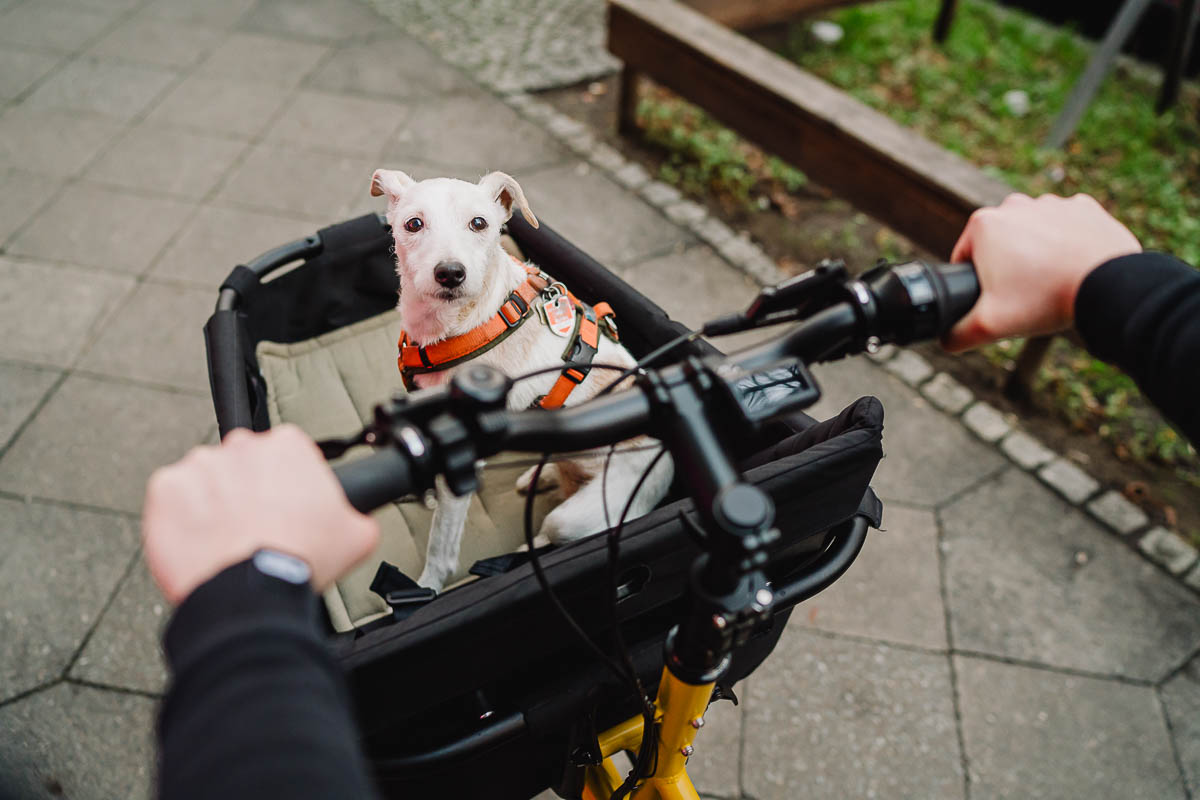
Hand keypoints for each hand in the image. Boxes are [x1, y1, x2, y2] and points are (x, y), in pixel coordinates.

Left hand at [142, 425, 378, 604]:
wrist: (251, 594)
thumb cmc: (300, 560)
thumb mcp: (358, 535)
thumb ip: (354, 514)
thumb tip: (355, 518)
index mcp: (288, 446)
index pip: (285, 454)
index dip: (287, 485)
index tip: (286, 508)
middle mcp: (242, 445)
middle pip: (243, 464)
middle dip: (247, 491)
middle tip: (257, 528)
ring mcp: (200, 465)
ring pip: (206, 481)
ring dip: (213, 504)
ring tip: (226, 541)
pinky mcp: (166, 489)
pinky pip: (172, 500)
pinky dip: (182, 519)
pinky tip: (201, 543)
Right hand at [943, 193, 1140, 351]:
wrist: (1108, 284)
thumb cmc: (1044, 300)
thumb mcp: (989, 326)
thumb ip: (956, 334)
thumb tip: (944, 339)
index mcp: (983, 225)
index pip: (965, 258)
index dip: (974, 283)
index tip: (995, 300)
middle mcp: (1014, 205)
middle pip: (999, 244)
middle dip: (1006, 267)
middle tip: (1023, 295)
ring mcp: (1052, 203)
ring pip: (1032, 235)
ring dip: (1036, 255)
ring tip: (1050, 283)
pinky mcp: (1084, 207)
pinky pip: (1066, 229)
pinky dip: (1067, 245)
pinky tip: (1073, 267)